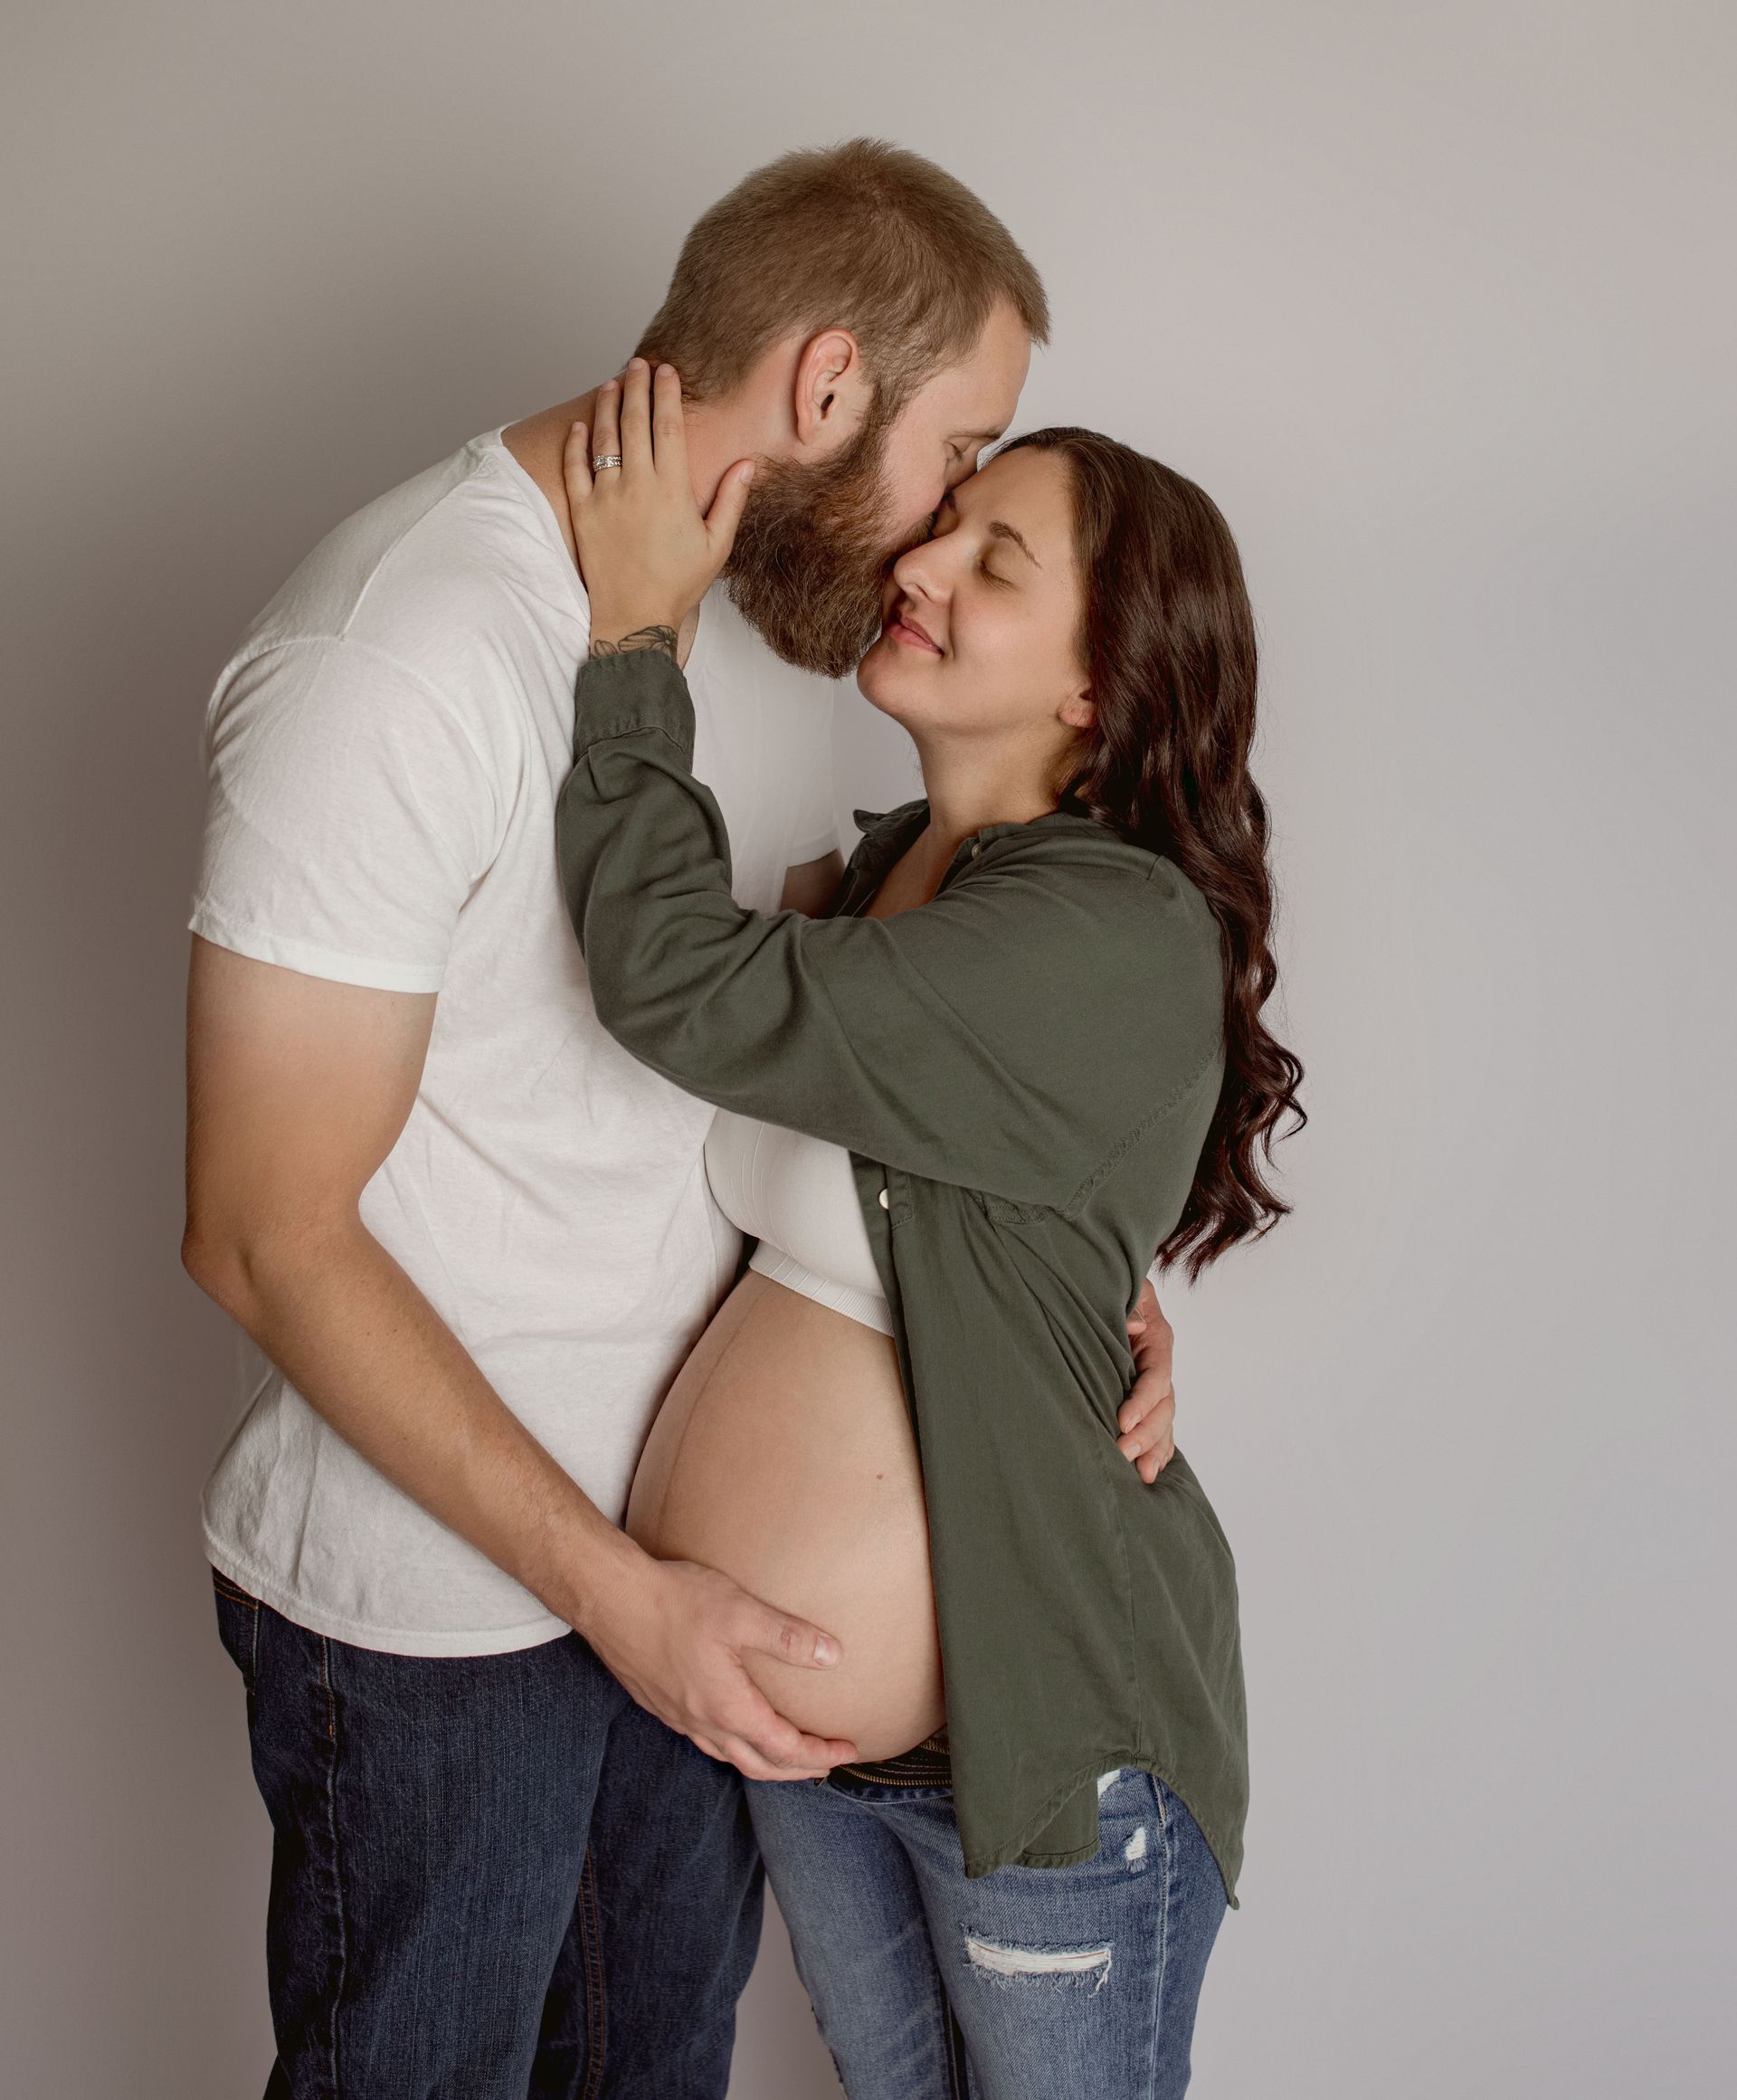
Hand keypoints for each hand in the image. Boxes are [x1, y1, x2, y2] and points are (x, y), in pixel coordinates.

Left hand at [563, 359, 755, 647]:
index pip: (668, 426)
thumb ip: (731, 500)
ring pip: (602, 437)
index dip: (666, 393)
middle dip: (636, 387)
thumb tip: (747, 464)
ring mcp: (605, 496)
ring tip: (610, 384)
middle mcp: (636, 485)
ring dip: (606, 405)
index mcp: (672, 489)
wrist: (634, 616)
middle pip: (633, 421)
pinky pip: (575, 468)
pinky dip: (575, 443)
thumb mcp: (716, 545)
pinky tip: (580, 426)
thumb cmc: (678, 584)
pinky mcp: (583, 512)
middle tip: (637, 365)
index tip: (666, 371)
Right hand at [582, 1550, 857, 1781]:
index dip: (819, 1753)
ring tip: (787, 1754)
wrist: (611, 1599)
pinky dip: (733, 1745)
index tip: (848, 1749)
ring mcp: (678, 1716)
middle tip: (826, 1763)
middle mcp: (702, 1723)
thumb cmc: (674, 1602)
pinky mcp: (660, 1704)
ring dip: (764, 1762)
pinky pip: (704, 1740)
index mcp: (728, 1708)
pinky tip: (735, 1726)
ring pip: (729, 1756)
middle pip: (759, 1765)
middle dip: (797, 1770)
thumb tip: (832, 1655)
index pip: (784, 1748)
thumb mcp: (741, 1613)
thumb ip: (788, 1637)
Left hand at [1119, 1277, 1176, 1482]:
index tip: (1121, 1422)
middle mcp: (1158, 1363)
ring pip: (1163, 1420)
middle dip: (1147, 1433)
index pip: (1156, 1376)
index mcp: (1157, 1338)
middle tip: (1124, 1454)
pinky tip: (1150, 1471)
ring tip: (1142, 1475)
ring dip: (1155, 1448)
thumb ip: (1130, 1304)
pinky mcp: (1142, 1394)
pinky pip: (1157, 1424)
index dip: (1142, 1401)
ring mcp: (1152, 1381)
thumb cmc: (1108, 1281)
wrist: (1098, 1279)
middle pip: (1163, 1405)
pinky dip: (1158, 1448)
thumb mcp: (1124, 1284)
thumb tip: (1136, 1328)